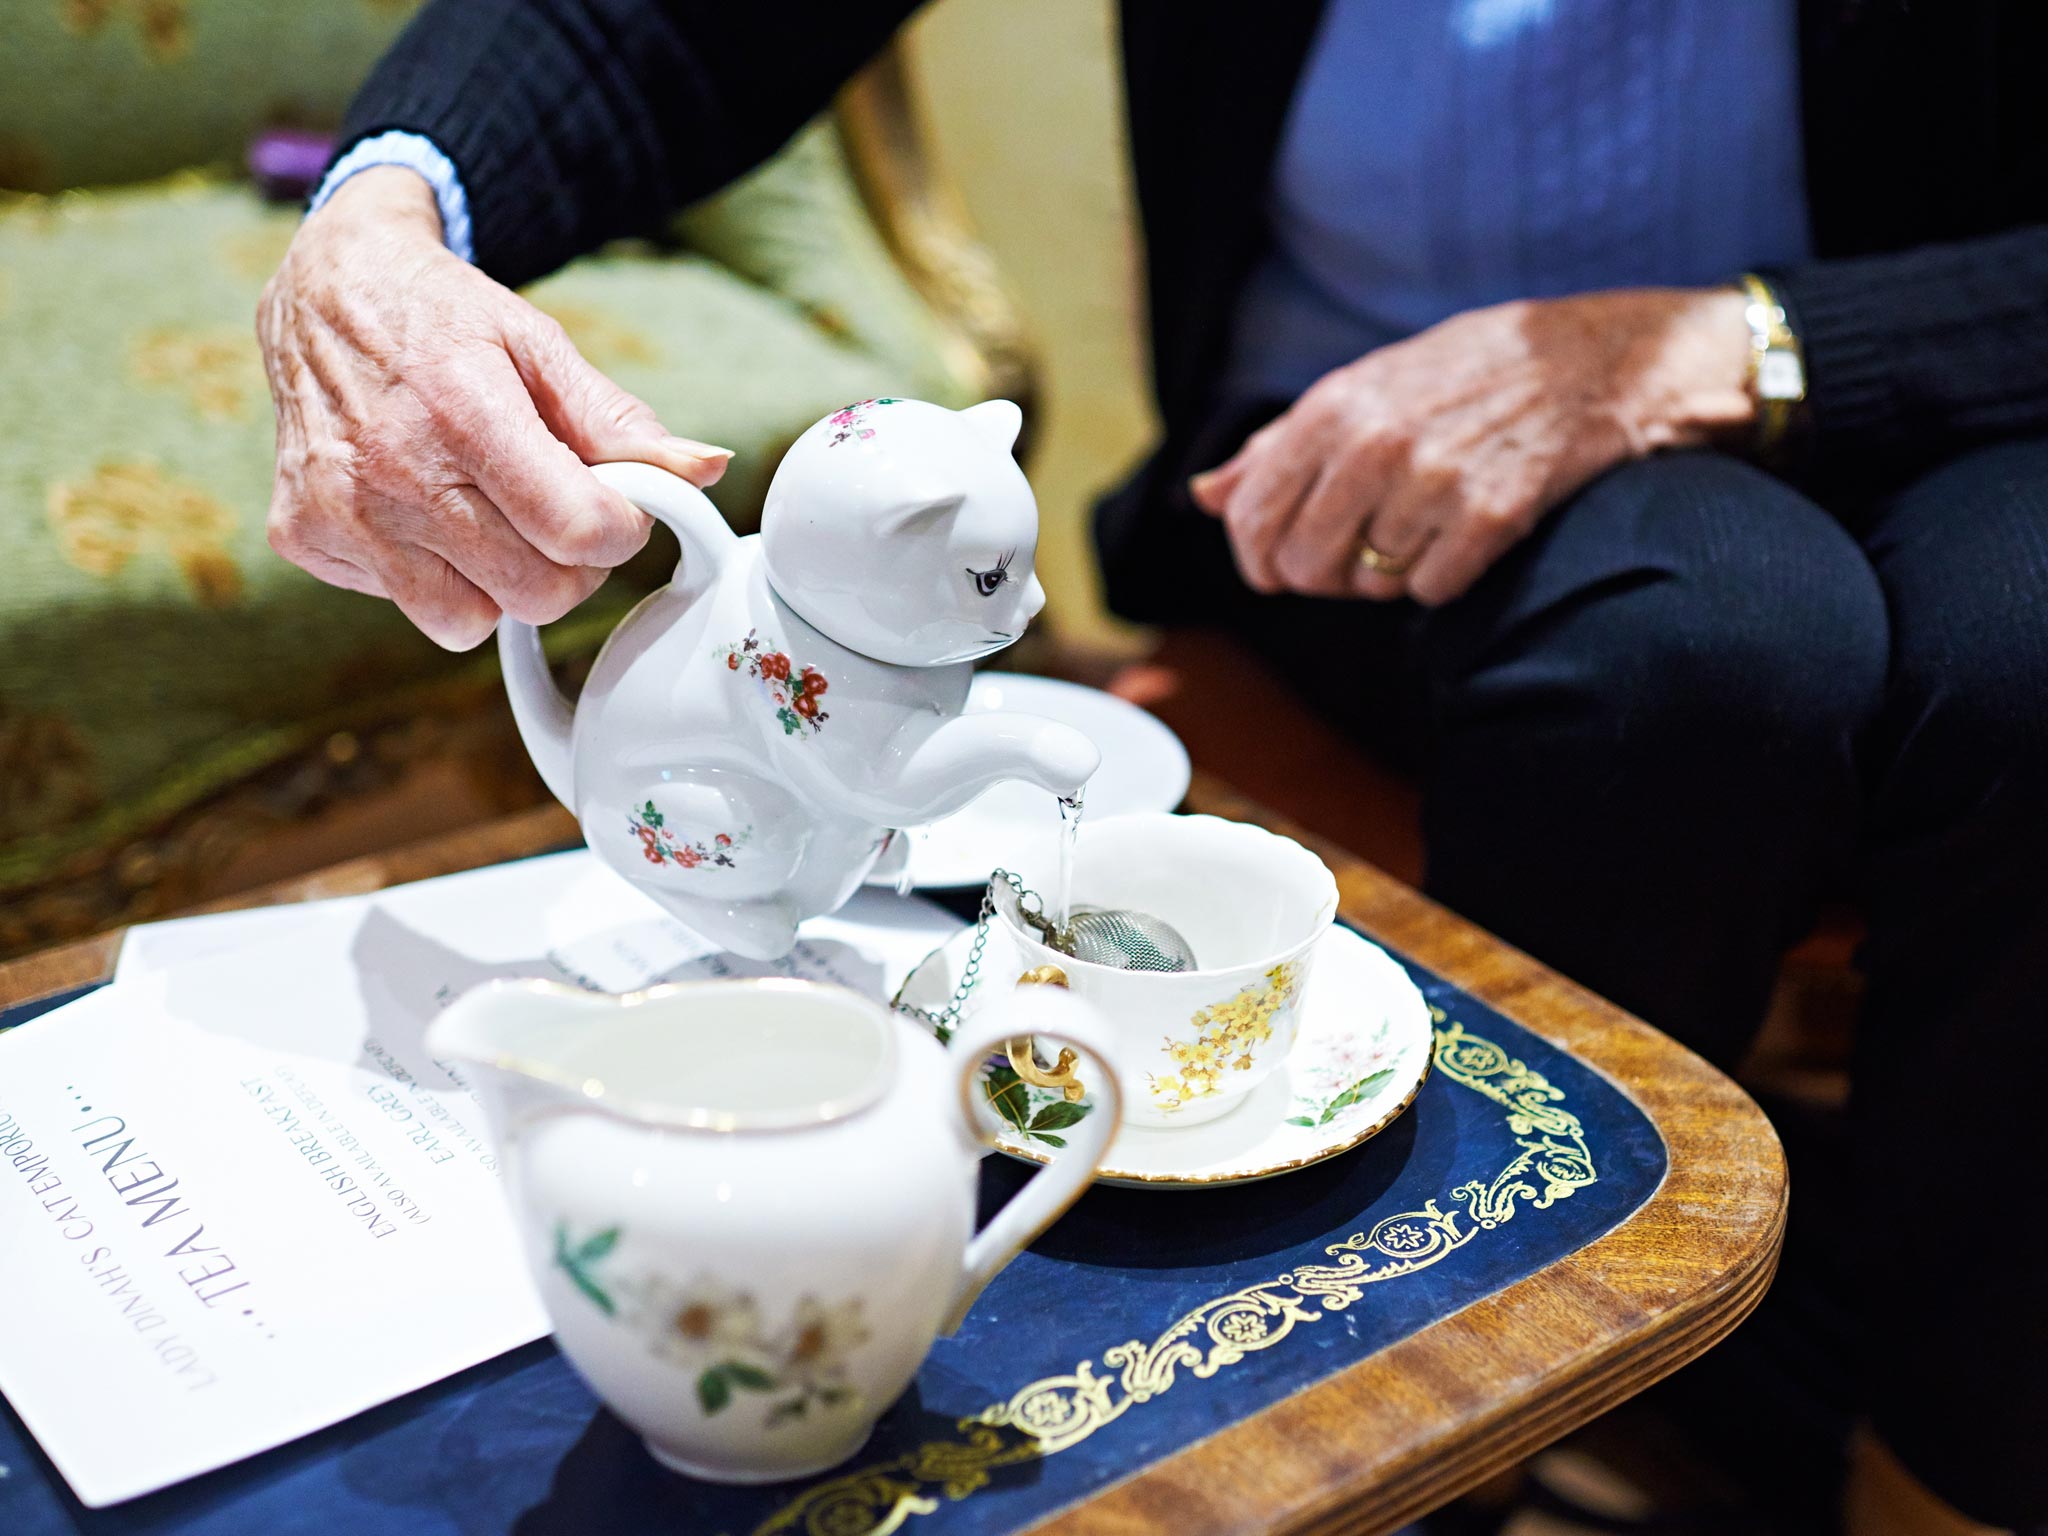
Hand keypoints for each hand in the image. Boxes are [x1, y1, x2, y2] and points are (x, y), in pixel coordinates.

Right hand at [258, 166, 731, 648]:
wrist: (324, 292)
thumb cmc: (447, 320)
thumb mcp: (541, 346)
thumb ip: (623, 423)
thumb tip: (709, 469)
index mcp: (464, 410)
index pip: (578, 532)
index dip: (619, 530)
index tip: (613, 505)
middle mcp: (392, 468)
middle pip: (535, 593)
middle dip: (568, 565)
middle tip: (555, 514)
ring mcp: (340, 511)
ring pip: (470, 621)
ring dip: (498, 582)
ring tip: (486, 513)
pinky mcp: (305, 537)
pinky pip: (407, 605)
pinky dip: (433, 574)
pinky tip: (422, 511)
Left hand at [1188, 288, 1753, 605]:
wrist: (1590, 361)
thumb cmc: (1465, 374)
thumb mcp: (1362, 386)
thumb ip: (1277, 446)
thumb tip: (1204, 497)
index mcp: (1333, 409)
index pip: (1252, 518)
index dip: (1255, 559)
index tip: (1273, 568)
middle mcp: (1375, 446)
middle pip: (1303, 566)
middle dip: (1319, 577)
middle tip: (1351, 556)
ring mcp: (1433, 484)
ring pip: (1368, 585)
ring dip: (1385, 574)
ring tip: (1416, 528)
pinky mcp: (1489, 519)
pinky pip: (1428, 592)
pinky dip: (1438, 579)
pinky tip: (1457, 539)